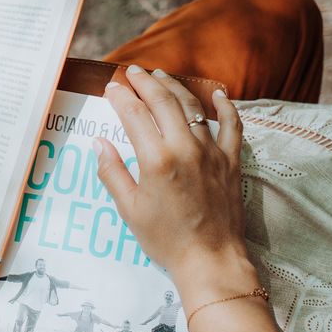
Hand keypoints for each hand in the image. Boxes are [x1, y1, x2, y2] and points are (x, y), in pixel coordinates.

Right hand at [93, 65, 248, 286]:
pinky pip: (232, 125)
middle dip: (145, 81)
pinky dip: (225, 106)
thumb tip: (100, 145)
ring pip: (193, 106)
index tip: (111, 88)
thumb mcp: (130, 209)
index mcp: (156, 160)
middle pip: (163, 101)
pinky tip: (217, 94)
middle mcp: (185, 148)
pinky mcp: (231, 161)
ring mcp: (212, 152)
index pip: (134, 114)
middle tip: (133, 72)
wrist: (210, 259)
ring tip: (161, 76)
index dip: (121, 96)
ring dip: (175, 86)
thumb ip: (112, 173)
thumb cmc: (166, 240)